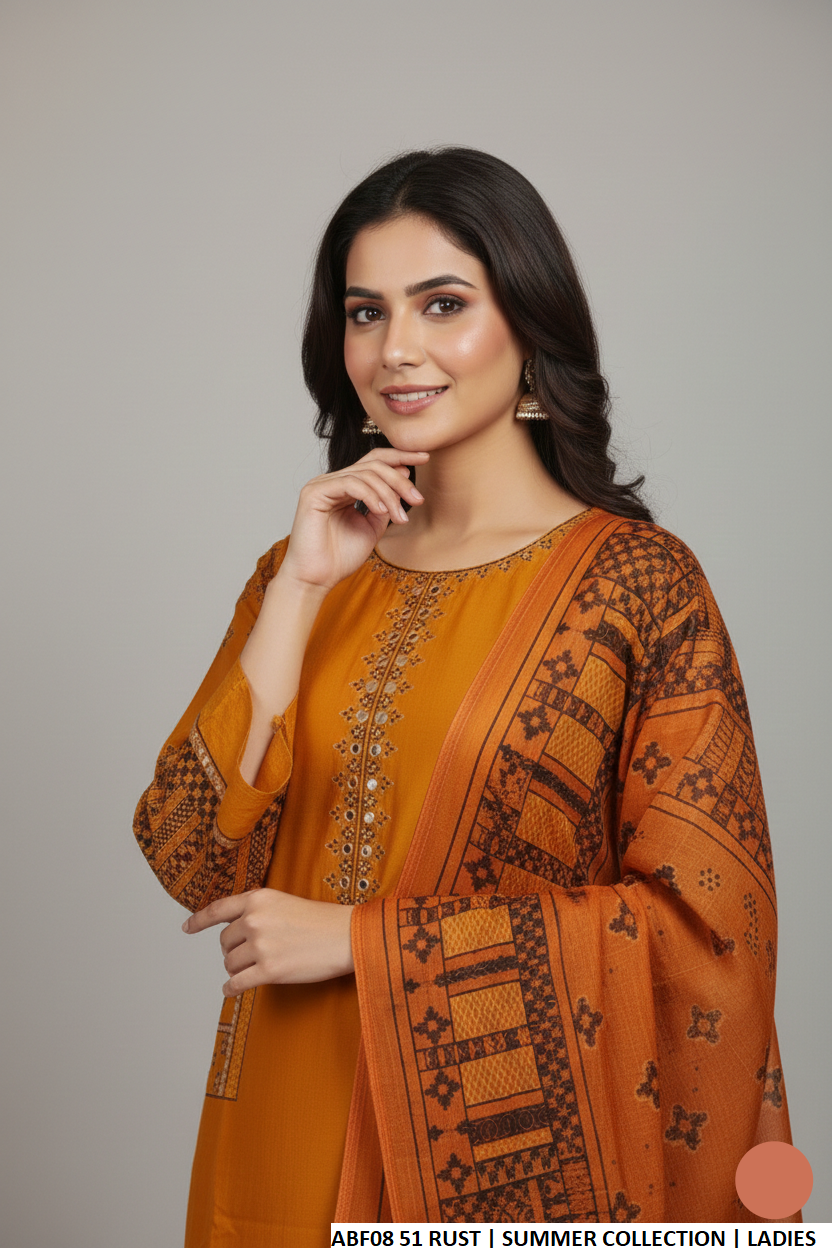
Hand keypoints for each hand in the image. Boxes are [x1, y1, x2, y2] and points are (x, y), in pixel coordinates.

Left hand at [181, 889, 354, 995]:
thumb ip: (259, 912)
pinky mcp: (268, 970)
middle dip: (233, 950)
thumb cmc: (321, 921)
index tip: (186, 928)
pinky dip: (231, 988)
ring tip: (255, 968)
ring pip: (229, 963)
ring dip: (238, 969)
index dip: (199, 920)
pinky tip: (232, 989)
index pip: (218, 909)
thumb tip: (236, 932)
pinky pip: (236, 983)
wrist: (346, 936)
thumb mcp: (285, 903)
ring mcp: (260, 945)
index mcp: (257, 899)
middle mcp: (254, 920)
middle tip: (252, 955)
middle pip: (224, 941)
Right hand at [279, 447, 428, 591]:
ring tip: (400, 518)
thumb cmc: (340, 558)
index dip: (400, 456)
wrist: (316, 579)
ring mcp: (321, 485)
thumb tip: (403, 481)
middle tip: (418, 499)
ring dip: (389, 494)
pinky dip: (371, 495)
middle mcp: (332, 481)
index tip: (425, 458)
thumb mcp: (372, 528)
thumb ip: (385, 505)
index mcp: (345, 487)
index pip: (374, 461)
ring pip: (365, 474)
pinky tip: (382, 511)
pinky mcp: (314, 492)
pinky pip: (350, 483)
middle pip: (373, 464)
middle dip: (400, 480)